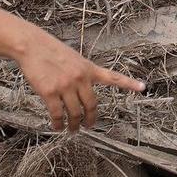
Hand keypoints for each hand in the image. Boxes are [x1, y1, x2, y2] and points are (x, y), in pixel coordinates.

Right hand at [14, 29, 144, 131]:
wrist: (34, 46)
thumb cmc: (52, 52)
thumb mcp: (75, 59)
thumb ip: (83, 74)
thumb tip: (83, 90)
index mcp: (90, 69)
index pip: (113, 77)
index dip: (129, 83)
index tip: (143, 87)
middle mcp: (81, 78)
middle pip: (92, 104)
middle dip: (91, 118)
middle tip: (90, 126)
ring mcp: (66, 86)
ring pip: (75, 112)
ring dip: (74, 124)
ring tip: (72, 130)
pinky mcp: (50, 92)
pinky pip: (58, 113)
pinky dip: (58, 123)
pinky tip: (57, 126)